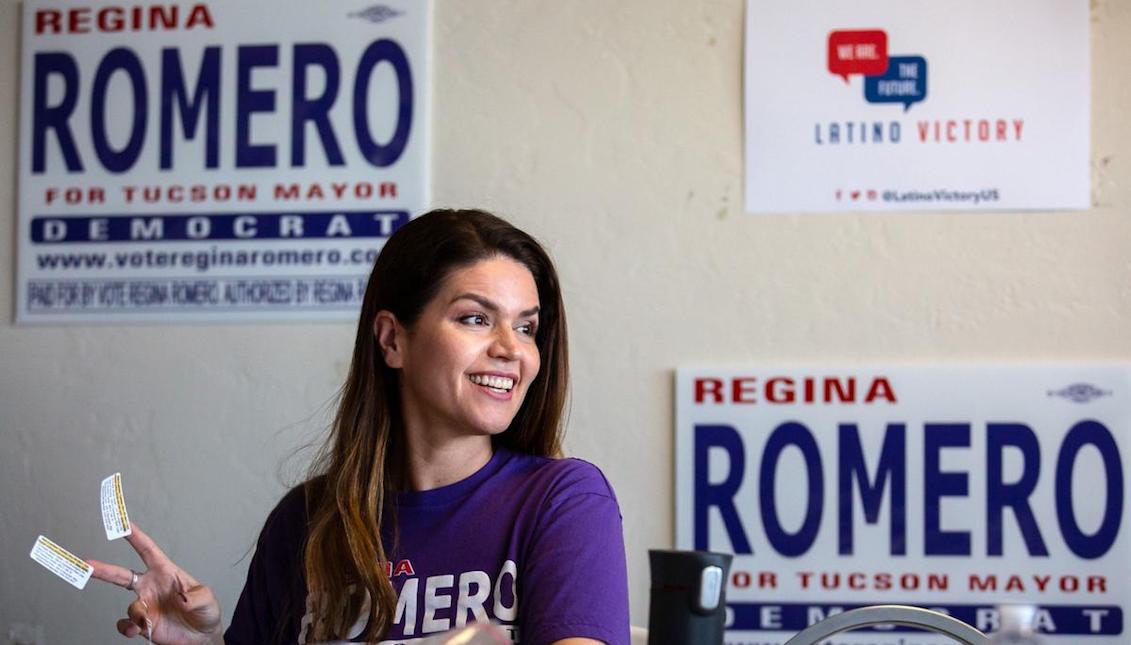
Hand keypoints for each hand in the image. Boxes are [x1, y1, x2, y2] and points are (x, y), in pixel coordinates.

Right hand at [87, 524, 223, 643]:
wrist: (200, 636)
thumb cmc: (205, 611)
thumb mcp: (207, 599)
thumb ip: (195, 598)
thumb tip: (181, 601)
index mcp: (166, 573)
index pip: (148, 551)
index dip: (136, 537)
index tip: (123, 523)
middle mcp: (151, 587)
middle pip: (122, 575)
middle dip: (104, 570)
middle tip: (87, 564)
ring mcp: (145, 605)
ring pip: (131, 607)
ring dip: (136, 615)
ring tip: (147, 622)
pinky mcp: (142, 624)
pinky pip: (126, 624)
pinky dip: (127, 628)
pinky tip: (135, 631)